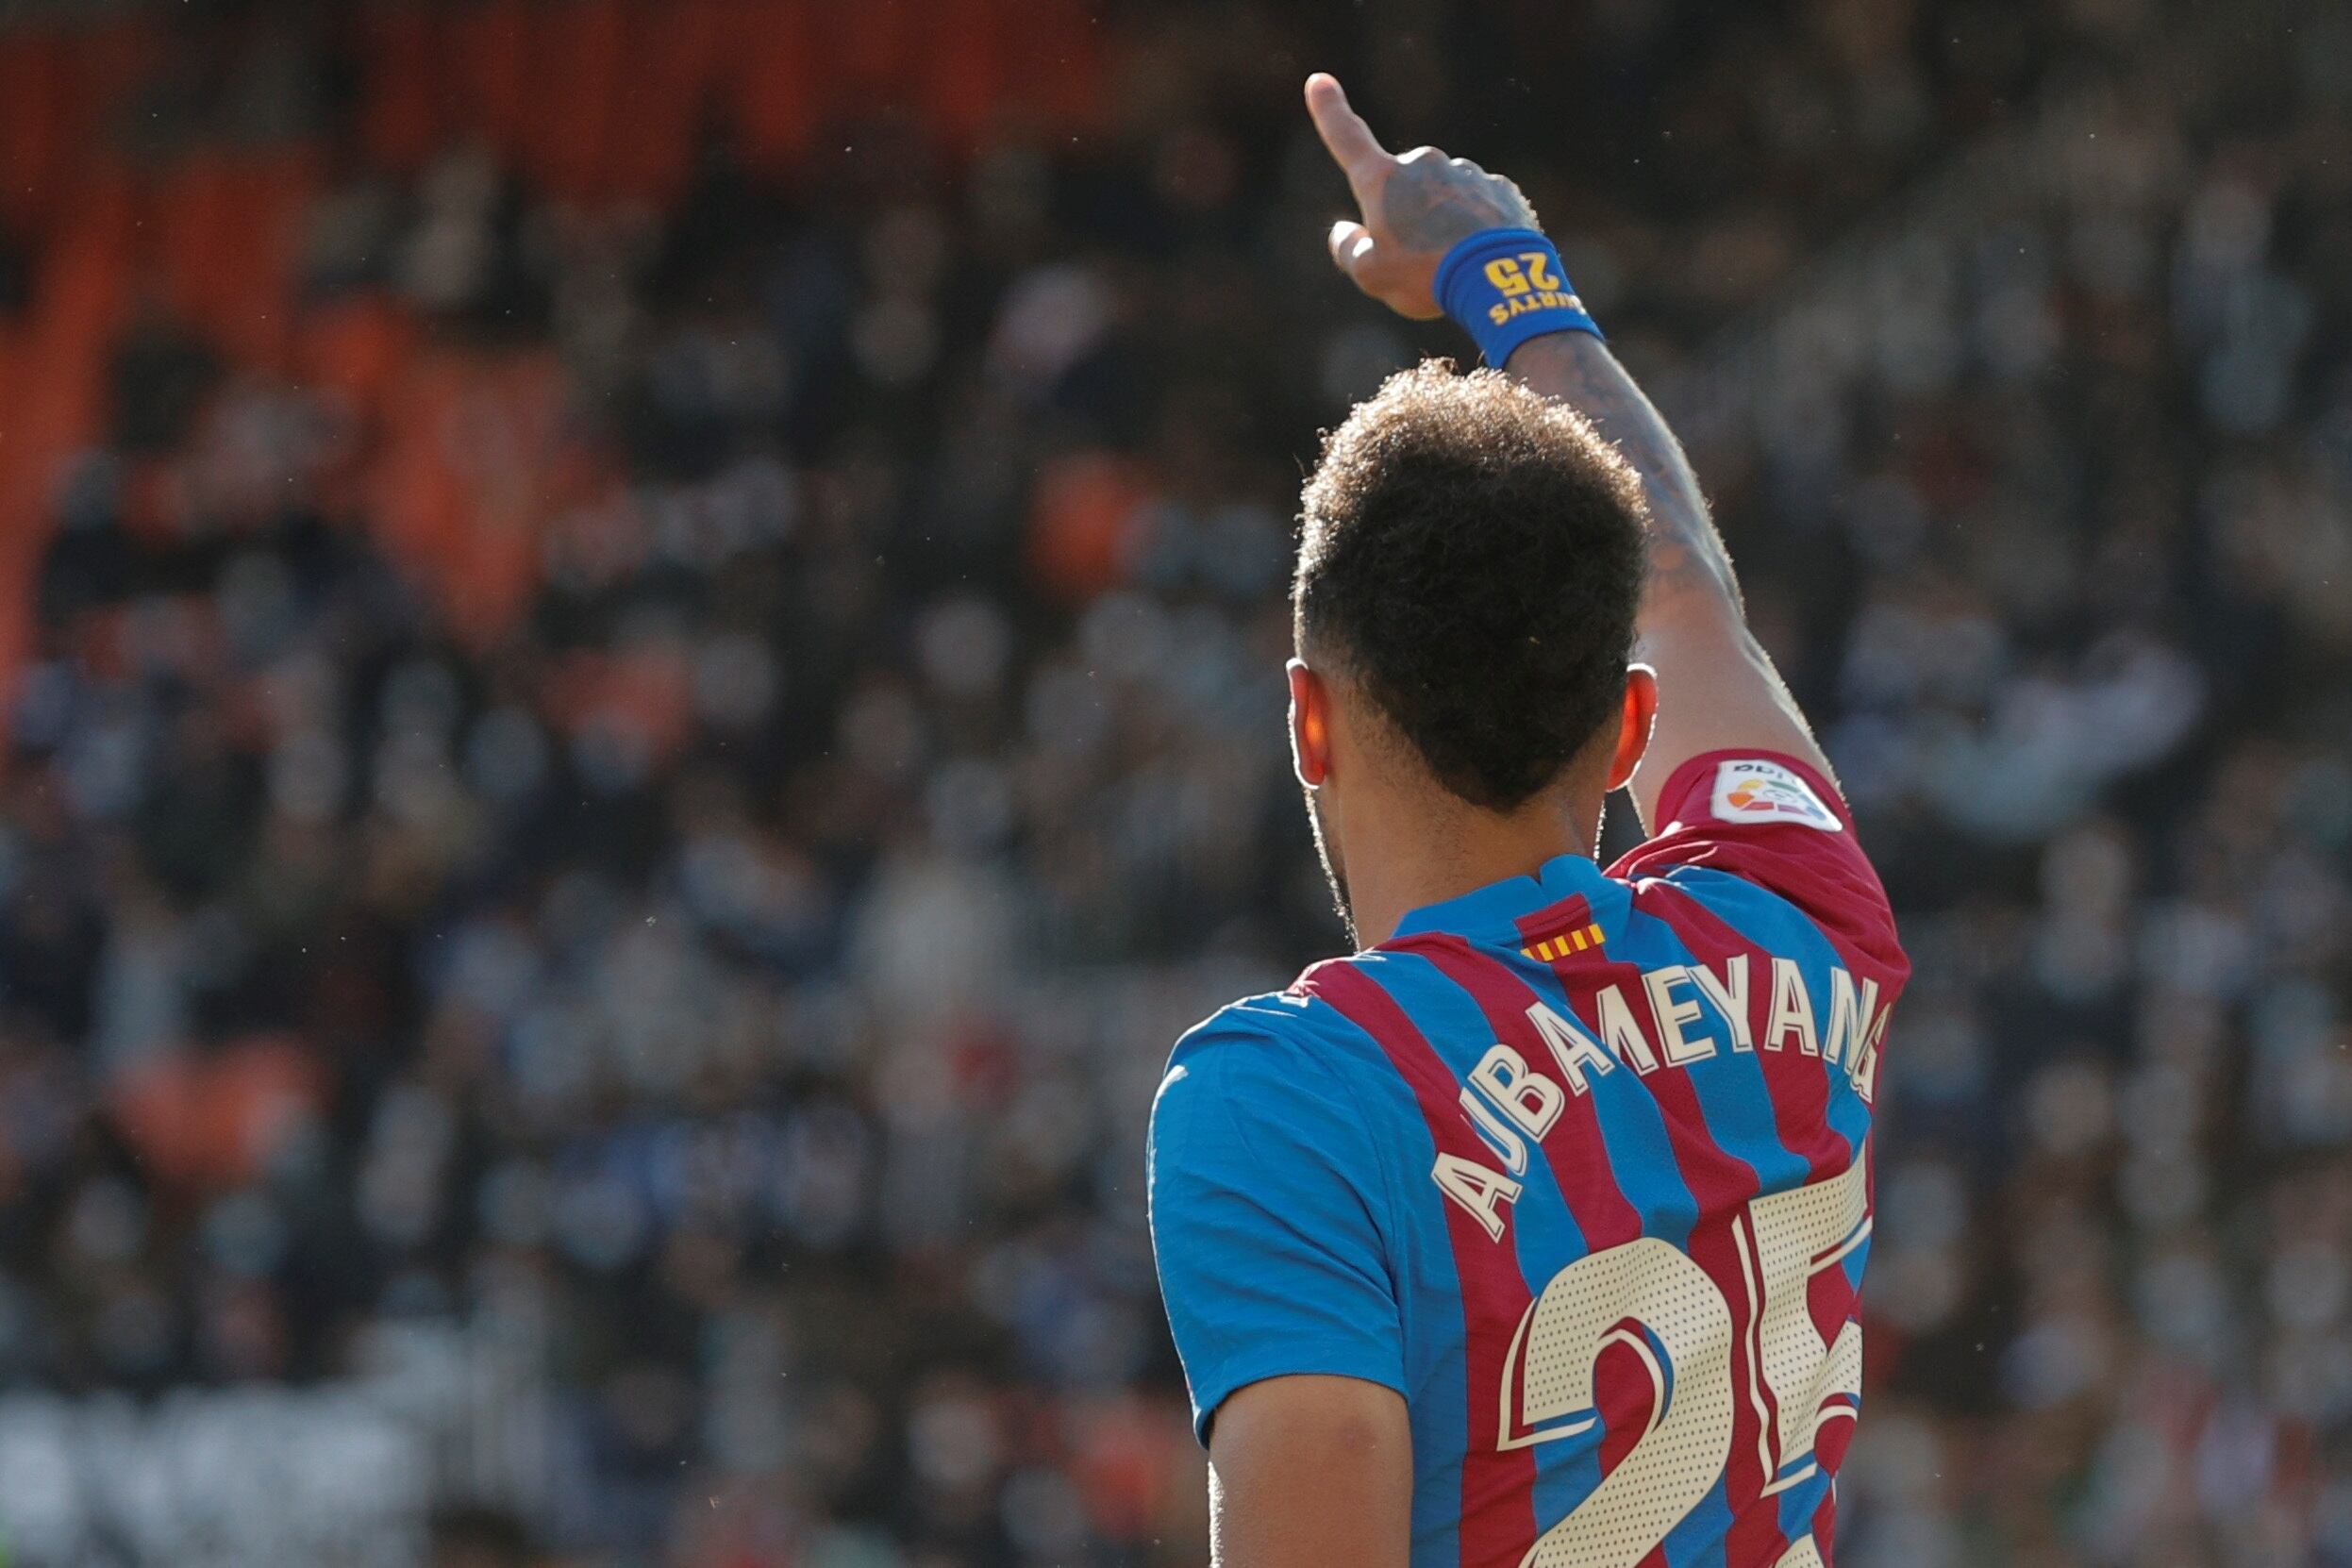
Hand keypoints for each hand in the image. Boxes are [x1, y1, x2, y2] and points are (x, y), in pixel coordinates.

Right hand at [1305, 72, 1541, 320]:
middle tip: (1416, 261)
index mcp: (1382, 181)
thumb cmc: (1425, 276)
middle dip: (1405, 216)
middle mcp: (1422, 164)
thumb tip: (1344, 232)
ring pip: (1442, 197)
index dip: (1330, 111)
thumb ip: (1349, 250)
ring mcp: (1464, 172)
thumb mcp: (1371, 275)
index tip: (1319, 81)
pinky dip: (1474, 227)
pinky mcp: (1499, 188)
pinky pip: (1477, 205)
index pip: (1347, 138)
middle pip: (1402, 189)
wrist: (1499, 279)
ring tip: (1452, 264)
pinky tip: (1479, 257)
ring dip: (1443, 223)